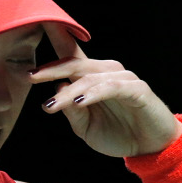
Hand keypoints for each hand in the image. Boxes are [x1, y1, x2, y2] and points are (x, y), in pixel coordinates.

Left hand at [31, 24, 181, 156]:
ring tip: (52, 105)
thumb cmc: (118, 135)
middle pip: (75, 64)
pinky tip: (79, 102)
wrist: (150, 149)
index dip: (54, 42)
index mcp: (91, 79)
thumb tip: (57, 87)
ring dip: (69, 91)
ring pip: (90, 78)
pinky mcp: (137, 89)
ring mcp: (123, 79)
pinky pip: (111, 87)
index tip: (33, 33)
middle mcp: (106, 73)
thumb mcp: (85, 128)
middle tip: (31, 77)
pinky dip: (94, 94)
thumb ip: (71, 111)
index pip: (70, 56)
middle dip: (52, 69)